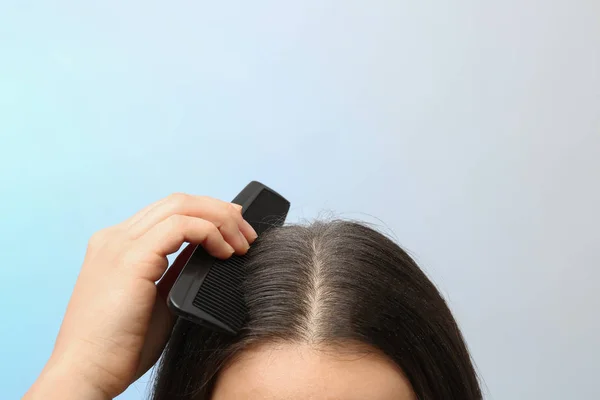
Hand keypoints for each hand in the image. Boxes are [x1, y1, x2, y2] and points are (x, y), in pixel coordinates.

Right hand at [25, 194, 257, 398]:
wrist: (87, 373)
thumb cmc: (120, 346)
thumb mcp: (157, 299)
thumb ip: (176, 270)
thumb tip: (207, 253)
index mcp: (117, 245)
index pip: (169, 212)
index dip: (207, 213)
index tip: (235, 229)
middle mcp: (116, 237)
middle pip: (178, 202)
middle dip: (220, 211)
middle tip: (247, 233)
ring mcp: (121, 244)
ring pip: (182, 206)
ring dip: (221, 220)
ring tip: (242, 244)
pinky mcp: (132, 258)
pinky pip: (182, 226)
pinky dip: (210, 232)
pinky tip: (225, 253)